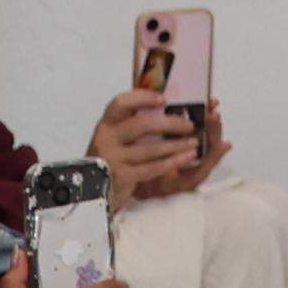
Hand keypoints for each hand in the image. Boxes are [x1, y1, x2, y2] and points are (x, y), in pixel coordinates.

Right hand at [88, 88, 204, 200]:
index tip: (164, 98)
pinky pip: (152, 168)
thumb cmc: (111, 157)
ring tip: (194, 142)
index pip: (121, 103)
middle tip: (190, 125)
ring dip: (177, 144)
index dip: (143, 98)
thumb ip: (134, 121)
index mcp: (106, 123)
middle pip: (142, 124)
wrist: (93, 190)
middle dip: (171, 123)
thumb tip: (167, 103)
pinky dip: (173, 161)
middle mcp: (107, 138)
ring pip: (151, 148)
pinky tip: (187, 157)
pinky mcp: (121, 177)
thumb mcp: (116, 136)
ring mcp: (112, 158)